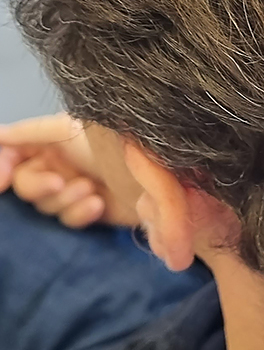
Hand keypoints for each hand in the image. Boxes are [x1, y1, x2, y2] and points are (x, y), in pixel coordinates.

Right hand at [0, 113, 139, 227]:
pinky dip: (78, 213)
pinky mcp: (89, 208)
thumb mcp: (75, 129)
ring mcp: (74, 185)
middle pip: (24, 182)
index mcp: (55, 136)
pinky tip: (97, 204)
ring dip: (64, 199)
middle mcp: (60, 160)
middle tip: (58, 183)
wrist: (161, 172)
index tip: (1, 181)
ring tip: (90, 189)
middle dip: (38, 186)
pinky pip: (67, 219)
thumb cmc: (119, 139)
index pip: (12, 149)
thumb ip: (33, 132)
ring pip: (45, 204)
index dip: (2, 164)